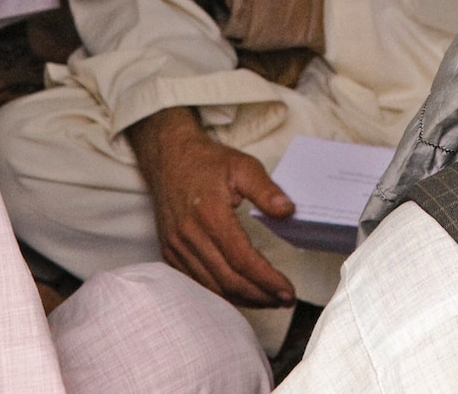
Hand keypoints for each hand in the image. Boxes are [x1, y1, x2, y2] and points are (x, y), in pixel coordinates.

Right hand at [128, 108, 295, 306]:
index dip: (266, 279)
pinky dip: (219, 294)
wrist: (169, 157)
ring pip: (212, 286)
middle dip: (259, 295)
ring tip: (267, 300)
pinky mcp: (169, 252)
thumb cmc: (207, 162)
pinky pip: (195, 282)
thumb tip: (288, 211)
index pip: (242, 259)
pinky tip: (239, 293)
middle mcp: (189, 235)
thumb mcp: (243, 166)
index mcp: (210, 214)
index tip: (287, 290)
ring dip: (242, 298)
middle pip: (228, 279)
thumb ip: (266, 190)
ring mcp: (176, 246)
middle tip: (284, 299)